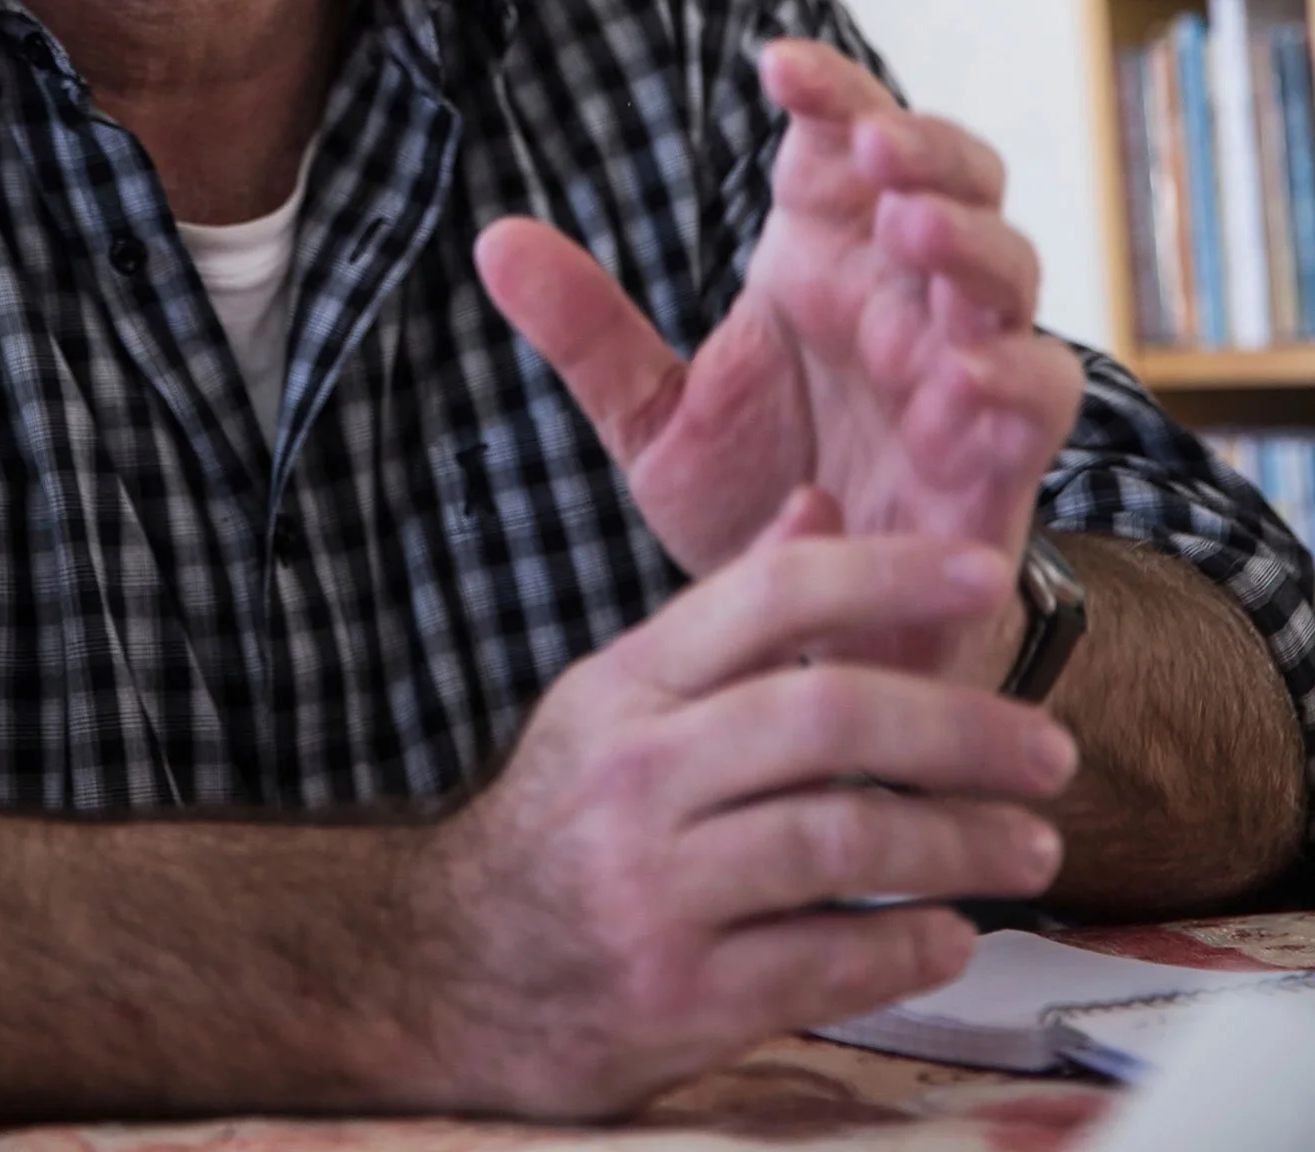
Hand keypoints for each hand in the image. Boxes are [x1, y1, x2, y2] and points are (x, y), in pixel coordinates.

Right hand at [415, 506, 1074, 1116]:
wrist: (452, 969)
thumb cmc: (565, 818)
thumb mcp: (624, 696)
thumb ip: (729, 613)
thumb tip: (820, 506)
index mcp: (631, 685)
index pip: (772, 595)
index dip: (890, 574)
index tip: (986, 576)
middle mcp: (639, 776)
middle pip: (826, 717)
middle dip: (961, 729)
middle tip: (1051, 748)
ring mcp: (654, 890)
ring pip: (840, 840)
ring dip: (961, 843)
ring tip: (1032, 846)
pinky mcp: (678, 998)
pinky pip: (824, 962)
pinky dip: (907, 946)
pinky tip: (953, 932)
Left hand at [475, 39, 1084, 673]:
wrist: (816, 636)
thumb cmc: (756, 500)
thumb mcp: (653, 420)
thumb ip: (588, 333)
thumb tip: (493, 239)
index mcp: (823, 257)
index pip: (843, 139)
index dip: (828, 90)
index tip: (775, 66)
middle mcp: (901, 295)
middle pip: (953, 178)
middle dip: (923, 147)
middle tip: (870, 142)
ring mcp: (960, 366)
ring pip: (1006, 269)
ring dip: (969, 240)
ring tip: (910, 228)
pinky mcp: (1001, 457)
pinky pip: (1037, 395)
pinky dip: (1011, 374)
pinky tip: (962, 370)